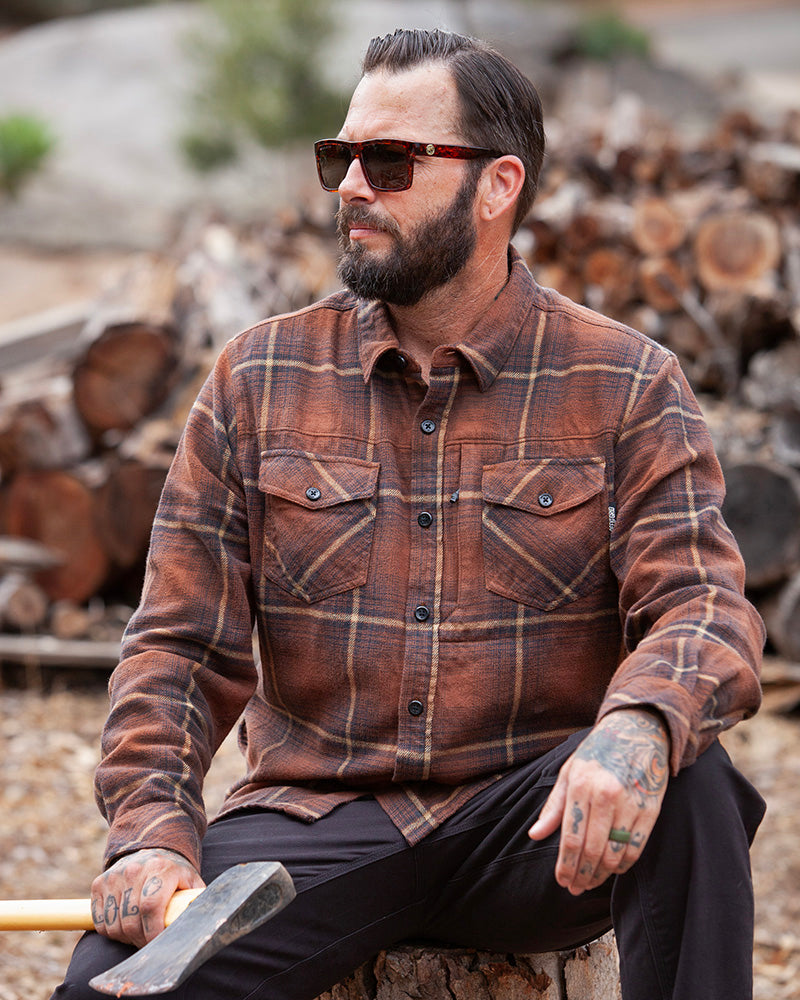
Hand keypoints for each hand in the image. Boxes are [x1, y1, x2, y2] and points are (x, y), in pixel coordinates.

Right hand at [90, 847, 204, 947]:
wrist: (150, 850)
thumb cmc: (174, 873)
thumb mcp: (191, 880)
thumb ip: (197, 900)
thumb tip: (207, 925)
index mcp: (161, 868)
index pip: (151, 906)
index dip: (153, 932)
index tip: (157, 945)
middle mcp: (134, 870)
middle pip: (131, 920)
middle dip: (140, 940)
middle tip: (150, 944)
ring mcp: (114, 876)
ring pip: (114, 925)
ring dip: (126, 938)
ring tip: (139, 934)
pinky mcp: (99, 884)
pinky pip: (101, 922)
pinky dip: (111, 932)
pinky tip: (125, 927)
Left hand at [528, 708, 668, 894]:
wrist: (637, 731)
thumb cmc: (597, 753)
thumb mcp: (569, 772)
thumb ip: (553, 806)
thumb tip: (535, 834)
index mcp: (581, 785)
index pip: (571, 838)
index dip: (565, 865)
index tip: (562, 881)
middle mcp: (606, 795)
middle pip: (592, 851)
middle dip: (581, 875)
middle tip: (574, 888)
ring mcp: (631, 804)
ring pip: (615, 854)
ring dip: (601, 874)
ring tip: (591, 881)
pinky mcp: (651, 810)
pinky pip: (636, 848)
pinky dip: (624, 865)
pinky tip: (613, 868)